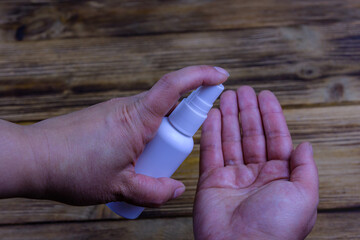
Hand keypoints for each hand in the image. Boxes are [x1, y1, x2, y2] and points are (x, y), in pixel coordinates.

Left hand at [15, 65, 227, 205]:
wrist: (32, 158)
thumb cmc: (73, 169)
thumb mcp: (120, 188)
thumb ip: (154, 191)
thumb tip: (177, 189)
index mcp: (138, 119)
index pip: (175, 86)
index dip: (201, 76)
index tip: (221, 76)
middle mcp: (129, 108)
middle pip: (169, 109)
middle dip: (176, 134)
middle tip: (163, 163)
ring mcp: (116, 111)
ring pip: (151, 120)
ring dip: (154, 142)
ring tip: (135, 169)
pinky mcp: (106, 117)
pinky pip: (134, 124)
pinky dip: (139, 141)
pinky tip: (123, 163)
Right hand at [193, 87, 318, 239]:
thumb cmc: (275, 229)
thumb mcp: (304, 197)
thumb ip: (306, 169)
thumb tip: (306, 145)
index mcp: (280, 177)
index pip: (276, 138)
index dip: (270, 115)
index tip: (264, 95)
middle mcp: (256, 175)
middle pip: (251, 134)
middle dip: (247, 111)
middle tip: (242, 90)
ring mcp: (232, 177)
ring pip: (230, 139)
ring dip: (229, 117)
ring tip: (226, 96)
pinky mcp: (211, 181)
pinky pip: (211, 151)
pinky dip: (211, 132)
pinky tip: (213, 116)